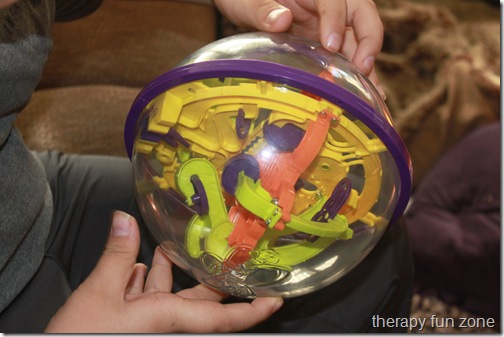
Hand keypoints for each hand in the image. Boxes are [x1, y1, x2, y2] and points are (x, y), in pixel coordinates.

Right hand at [45, 211, 282, 332]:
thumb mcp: (98, 294)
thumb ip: (116, 256)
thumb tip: (124, 220)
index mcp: (169, 319)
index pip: (222, 318)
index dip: (252, 311)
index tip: (275, 300)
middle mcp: (166, 323)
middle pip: (199, 297)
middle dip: (210, 275)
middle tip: (226, 250)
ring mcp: (150, 322)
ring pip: (172, 294)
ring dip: (171, 271)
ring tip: (175, 246)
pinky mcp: (134, 321)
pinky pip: (150, 298)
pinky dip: (146, 280)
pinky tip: (141, 263)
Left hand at [214, 0, 384, 96]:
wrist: (242, 5)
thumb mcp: (246, 2)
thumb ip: (262, 9)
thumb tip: (281, 20)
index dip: (336, 20)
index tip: (331, 44)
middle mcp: (328, 4)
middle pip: (362, 14)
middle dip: (368, 39)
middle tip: (362, 66)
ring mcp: (330, 23)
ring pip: (359, 39)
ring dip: (367, 64)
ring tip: (373, 92)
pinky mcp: (327, 42)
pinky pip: (348, 55)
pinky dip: (357, 74)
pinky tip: (365, 95)